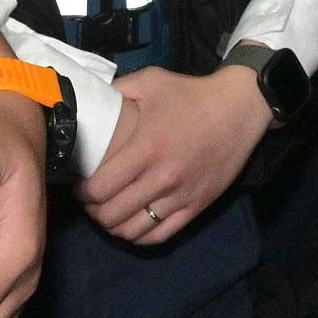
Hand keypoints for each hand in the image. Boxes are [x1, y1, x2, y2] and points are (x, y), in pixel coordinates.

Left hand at [83, 66, 271, 247]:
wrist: (239, 107)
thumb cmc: (191, 94)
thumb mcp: (150, 81)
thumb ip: (116, 90)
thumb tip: (89, 100)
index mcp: (146, 148)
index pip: (100, 188)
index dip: (82, 191)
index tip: (78, 184)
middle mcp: (162, 177)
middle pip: (112, 214)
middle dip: (93, 211)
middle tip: (90, 201)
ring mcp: (181, 196)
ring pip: (135, 230)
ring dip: (114, 227)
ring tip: (108, 215)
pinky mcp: (197, 206)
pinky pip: (162, 235)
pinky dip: (140, 237)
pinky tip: (132, 227)